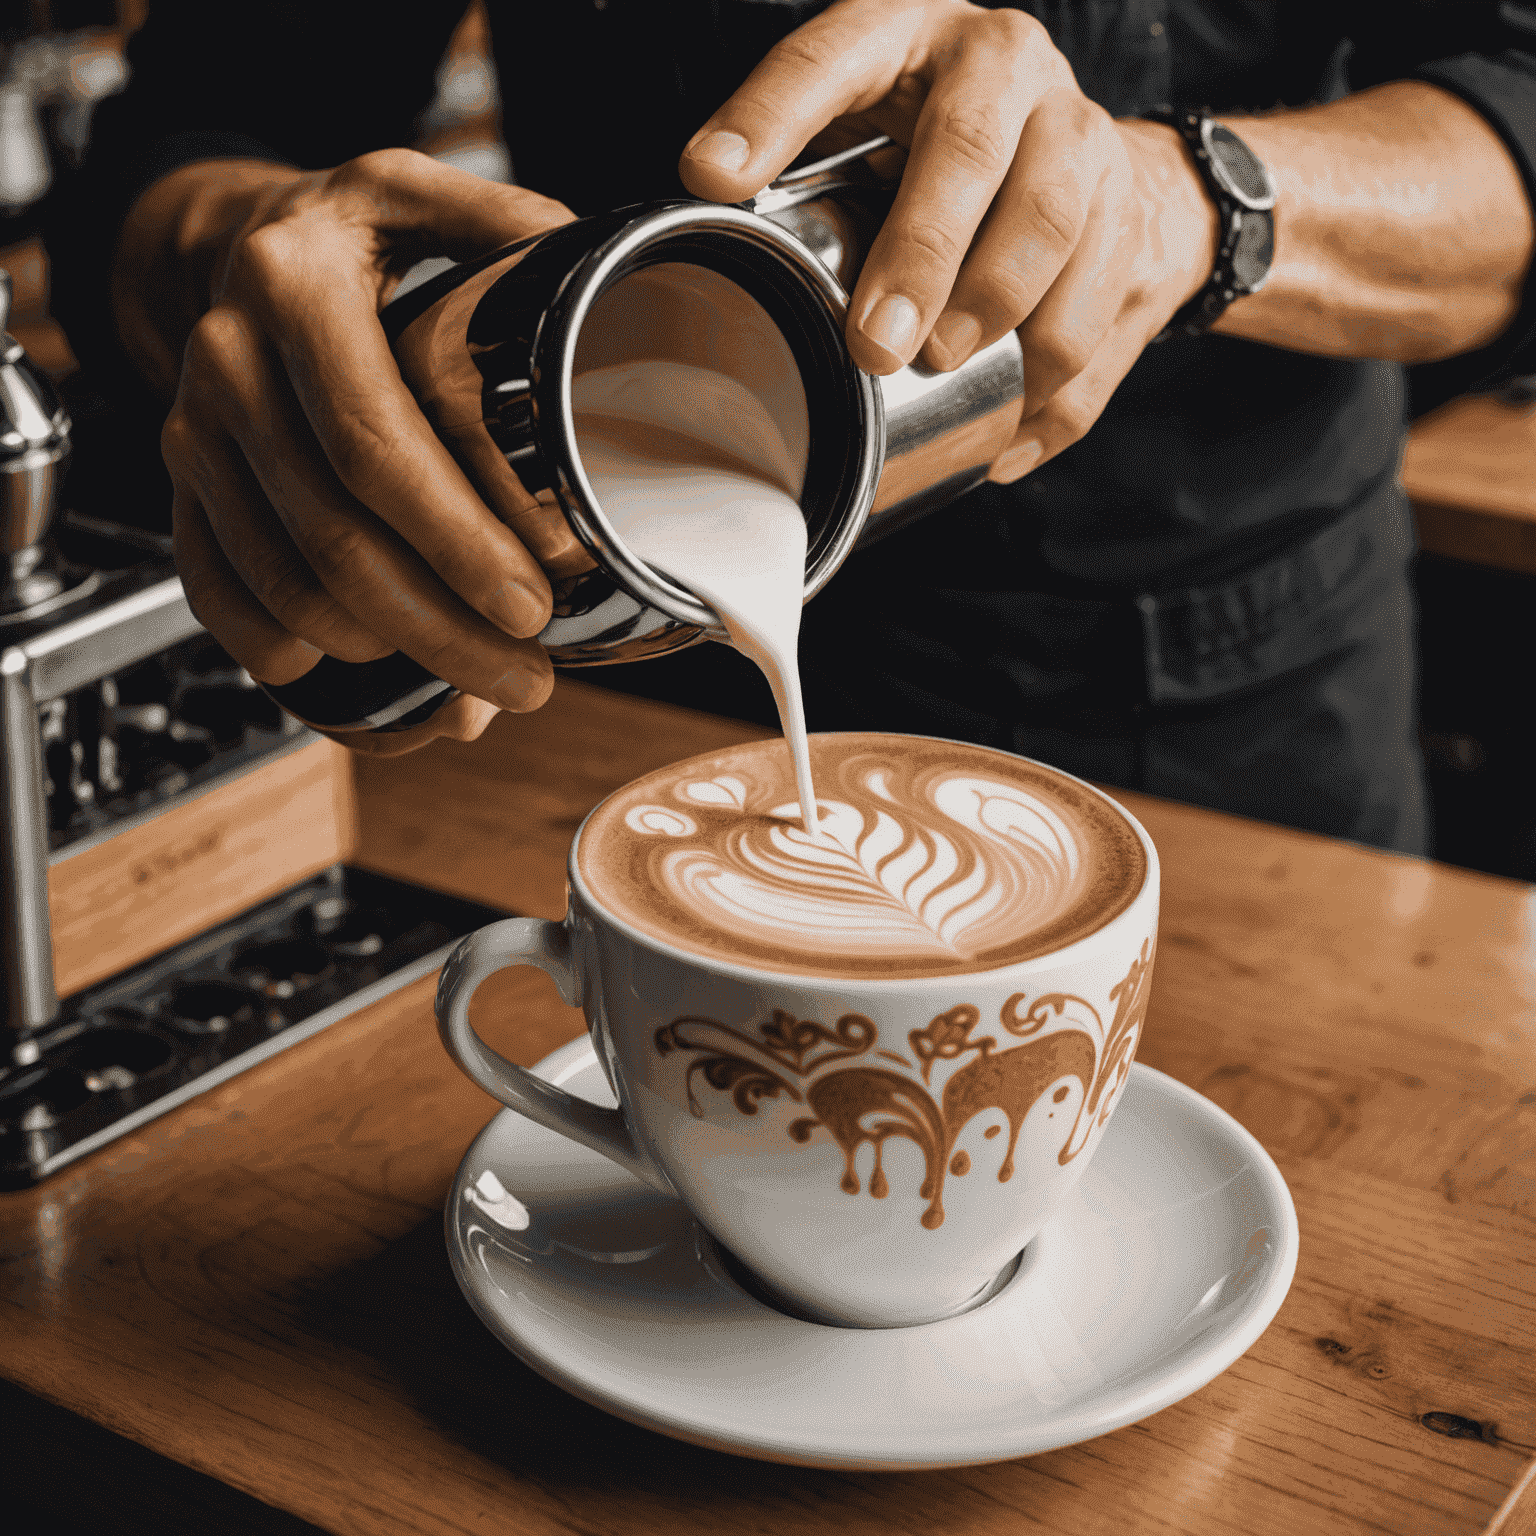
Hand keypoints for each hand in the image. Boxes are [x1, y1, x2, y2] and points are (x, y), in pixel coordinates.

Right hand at [123, 149, 578, 746]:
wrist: (238, 240)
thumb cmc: (351, 232)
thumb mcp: (427, 197)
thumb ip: (514, 234)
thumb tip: (617, 293)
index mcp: (296, 286)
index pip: (378, 448)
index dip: (458, 545)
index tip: (533, 607)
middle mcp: (229, 361)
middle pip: (336, 541)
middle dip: (441, 632)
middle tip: (525, 677)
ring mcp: (194, 432)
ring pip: (287, 587)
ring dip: (387, 658)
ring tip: (475, 685)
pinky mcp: (182, 485)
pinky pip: (219, 594)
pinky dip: (294, 655)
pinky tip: (368, 677)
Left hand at [678, 0, 1216, 481]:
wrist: (1077, 139)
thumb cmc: (937, 135)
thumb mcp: (863, 113)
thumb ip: (802, 160)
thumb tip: (711, 221)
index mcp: (913, 34)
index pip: (832, 57)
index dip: (772, 114)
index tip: (711, 175)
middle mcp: (1008, 67)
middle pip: (970, 155)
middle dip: (920, 259)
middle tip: (875, 345)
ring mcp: (1082, 139)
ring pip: (1055, 231)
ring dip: (998, 315)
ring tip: (946, 367)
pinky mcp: (1129, 216)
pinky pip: (1101, 315)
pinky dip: (1054, 392)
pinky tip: (1005, 436)